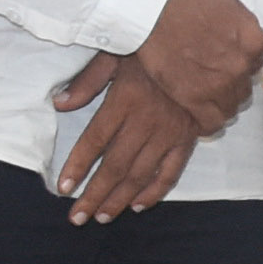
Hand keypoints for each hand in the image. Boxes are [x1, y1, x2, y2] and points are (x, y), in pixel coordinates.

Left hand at [51, 53, 203, 220]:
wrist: (203, 46)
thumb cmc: (153, 48)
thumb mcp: (115, 54)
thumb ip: (87, 81)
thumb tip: (59, 103)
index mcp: (124, 100)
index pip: (94, 140)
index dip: (77, 166)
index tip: (63, 187)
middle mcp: (145, 121)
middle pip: (115, 166)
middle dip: (94, 195)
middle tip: (77, 217)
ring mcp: (168, 133)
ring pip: (140, 174)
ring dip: (120, 199)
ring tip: (102, 216)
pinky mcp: (187, 138)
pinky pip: (171, 171)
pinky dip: (155, 191)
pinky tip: (139, 205)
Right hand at [132, 0, 262, 134]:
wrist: (155, 11)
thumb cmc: (188, 0)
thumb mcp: (228, 1)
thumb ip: (248, 23)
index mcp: (252, 42)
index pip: (257, 64)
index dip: (242, 65)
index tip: (229, 65)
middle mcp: (241, 66)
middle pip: (245, 88)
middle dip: (232, 86)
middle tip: (214, 80)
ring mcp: (219, 85)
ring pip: (231, 107)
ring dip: (221, 104)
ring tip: (206, 99)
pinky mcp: (195, 99)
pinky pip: (212, 123)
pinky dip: (208, 125)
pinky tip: (200, 119)